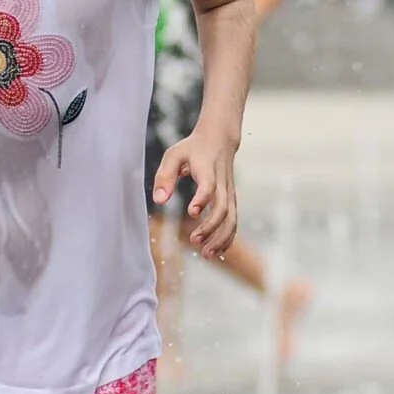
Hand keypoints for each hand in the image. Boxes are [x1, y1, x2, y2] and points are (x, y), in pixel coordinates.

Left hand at [154, 129, 237, 256]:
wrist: (220, 139)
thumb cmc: (193, 148)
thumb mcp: (174, 155)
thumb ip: (165, 176)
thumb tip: (159, 201)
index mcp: (208, 170)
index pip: (209, 186)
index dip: (202, 199)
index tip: (191, 212)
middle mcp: (222, 183)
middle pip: (223, 207)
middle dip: (211, 227)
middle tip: (195, 241)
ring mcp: (229, 193)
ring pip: (232, 218)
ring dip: (221, 238)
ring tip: (206, 254)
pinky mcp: (231, 200)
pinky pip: (234, 222)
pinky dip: (228, 238)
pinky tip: (216, 251)